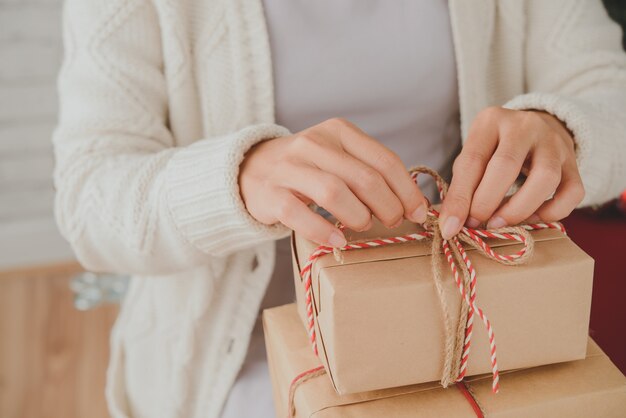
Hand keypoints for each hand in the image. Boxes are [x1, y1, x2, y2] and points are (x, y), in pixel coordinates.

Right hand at [239, 118, 427, 246]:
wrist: (253, 169)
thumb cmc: (308, 169)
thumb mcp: (339, 158)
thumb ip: (370, 172)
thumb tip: (413, 202)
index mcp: (338, 131)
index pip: (383, 160)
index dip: (406, 190)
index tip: (418, 211)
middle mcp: (313, 144)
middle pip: (363, 178)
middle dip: (387, 206)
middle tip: (392, 222)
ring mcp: (288, 168)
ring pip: (333, 192)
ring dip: (358, 216)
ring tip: (364, 226)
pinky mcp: (270, 193)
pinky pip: (298, 214)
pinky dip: (322, 230)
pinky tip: (337, 241)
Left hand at [440, 107, 583, 238]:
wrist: (537, 127)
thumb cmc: (495, 148)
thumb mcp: (473, 155)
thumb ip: (462, 185)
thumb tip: (450, 224)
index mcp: (491, 121)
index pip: (473, 160)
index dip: (460, 198)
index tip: (450, 226)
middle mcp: (525, 126)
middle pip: (506, 165)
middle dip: (486, 202)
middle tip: (476, 223)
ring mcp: (554, 143)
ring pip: (545, 177)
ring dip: (519, 209)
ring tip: (499, 224)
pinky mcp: (574, 163)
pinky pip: (572, 192)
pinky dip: (552, 213)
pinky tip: (531, 219)